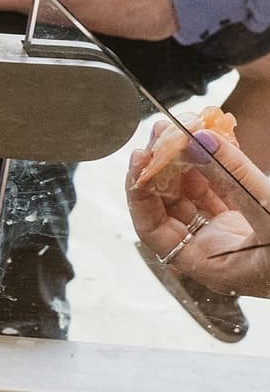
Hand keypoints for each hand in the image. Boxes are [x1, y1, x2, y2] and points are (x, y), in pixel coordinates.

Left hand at [128, 126, 269, 295]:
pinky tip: (215, 135)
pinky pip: (224, 186)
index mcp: (208, 265)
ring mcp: (231, 234)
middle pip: (169, 205)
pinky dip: (218, 162)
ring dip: (188, 159)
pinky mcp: (252, 217)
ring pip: (195, 192)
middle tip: (160, 132)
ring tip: (183, 126)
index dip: (139, 194)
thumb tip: (198, 141)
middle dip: (162, 167)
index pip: (153, 229)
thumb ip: (233, 177)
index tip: (139, 159)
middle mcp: (213, 251)